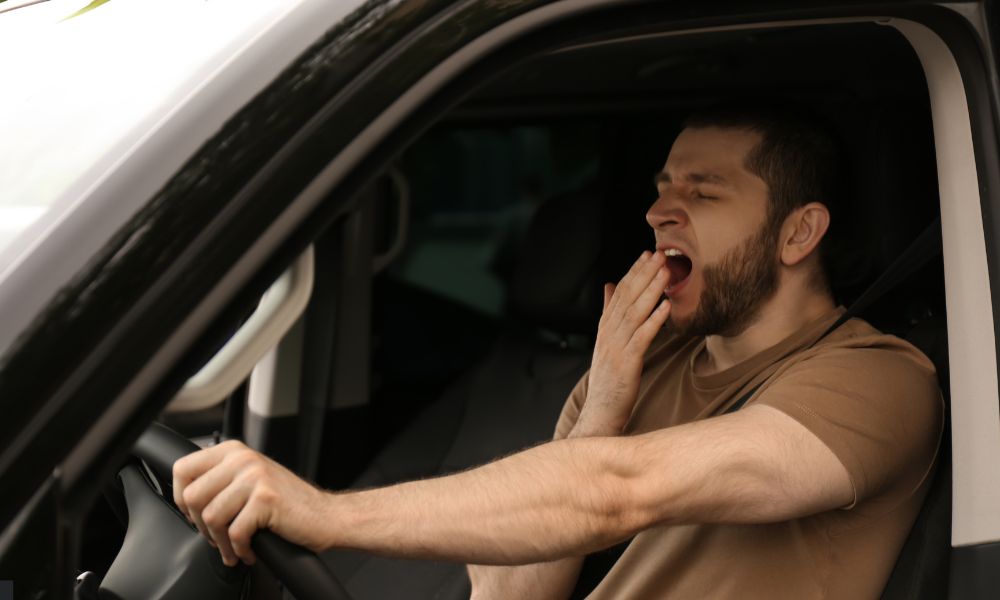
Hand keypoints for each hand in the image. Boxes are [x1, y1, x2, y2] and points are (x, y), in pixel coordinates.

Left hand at [172, 440, 331, 565]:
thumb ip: (220, 478)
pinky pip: (235, 532)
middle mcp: (243, 458)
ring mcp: (255, 477)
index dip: (180, 498)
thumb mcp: (250, 479)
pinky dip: (239, 549)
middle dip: (200, 526)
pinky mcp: (266, 498)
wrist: (325, 516)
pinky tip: (248, 551)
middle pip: (192, 497)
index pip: (182, 468)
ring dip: (220, 542)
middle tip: (216, 537)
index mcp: (234, 451)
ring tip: (233, 548)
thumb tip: (184, 494)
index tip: (194, 514)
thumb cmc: (287, 503)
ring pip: (211, 517)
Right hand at [573, 251, 670, 436]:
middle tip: (659, 254)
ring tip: (666, 272)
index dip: (633, 272)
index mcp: (605, 328)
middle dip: (644, 274)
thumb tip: (609, 286)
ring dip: (651, 291)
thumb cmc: (608, 380)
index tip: (646, 254)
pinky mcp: (627, 363)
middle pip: (627, 298)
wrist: (599, 413)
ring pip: (635, 313)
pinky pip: (642, 337)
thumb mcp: (607, 343)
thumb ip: (609, 314)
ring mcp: (616, 348)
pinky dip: (654, 321)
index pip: (619, 293)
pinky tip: (667, 307)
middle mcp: (608, 334)